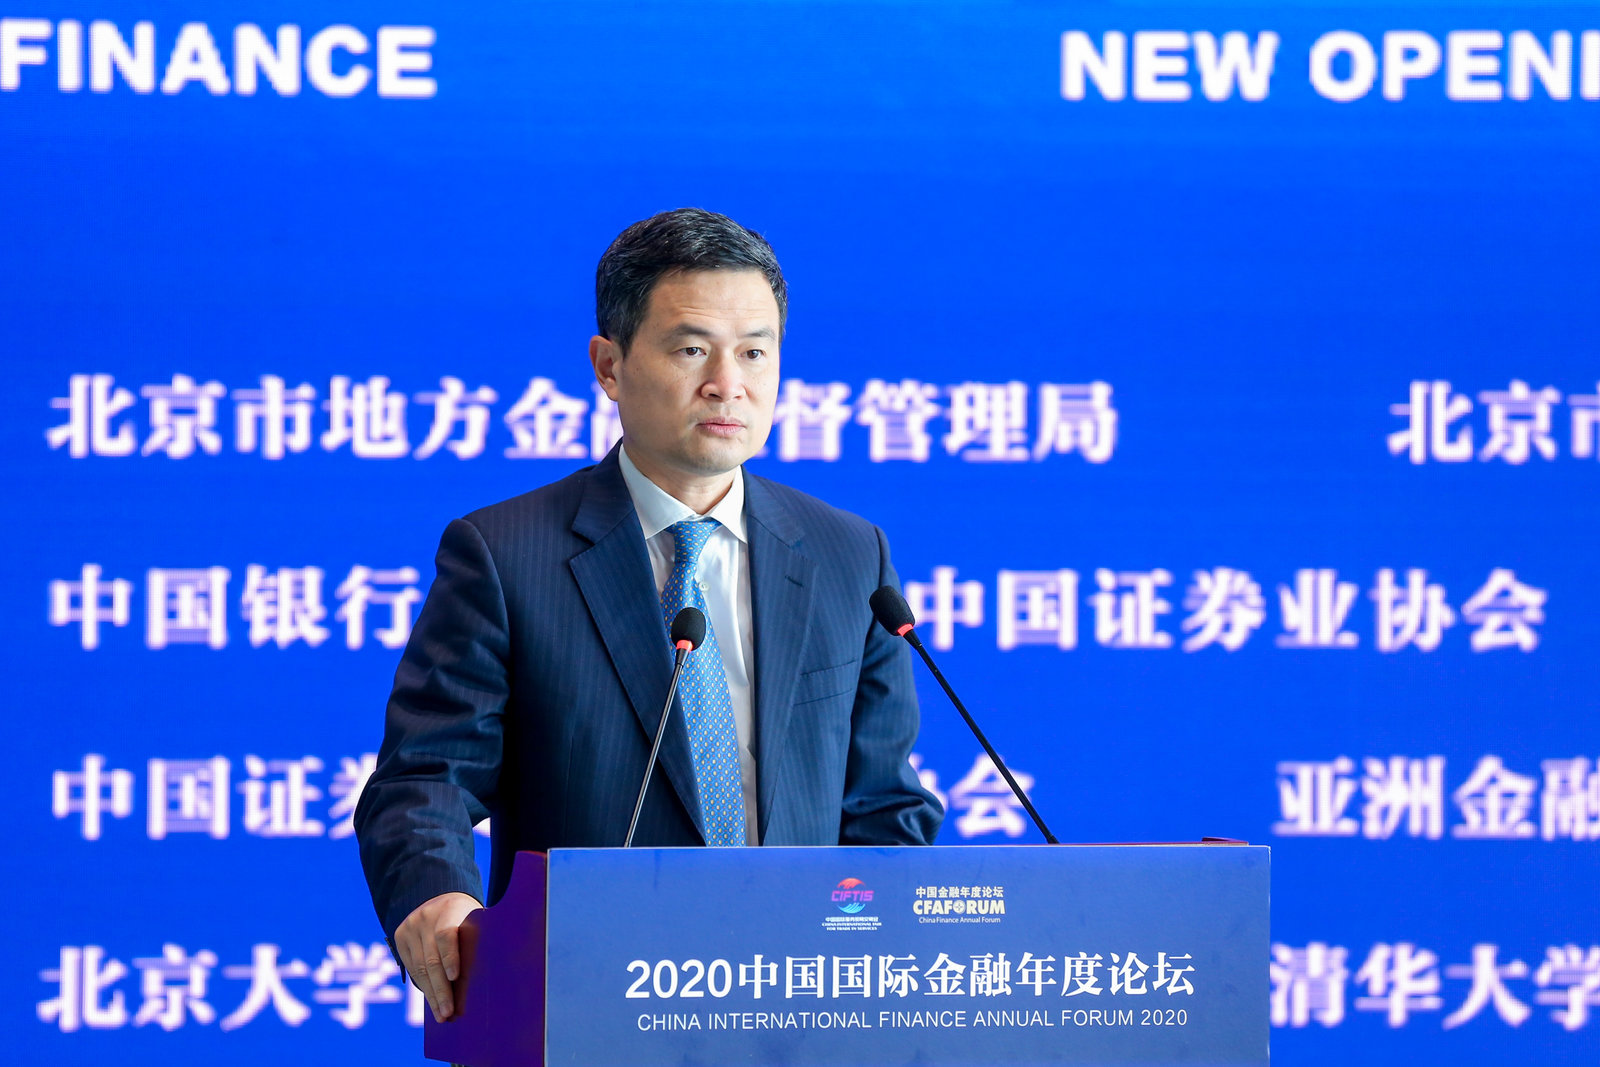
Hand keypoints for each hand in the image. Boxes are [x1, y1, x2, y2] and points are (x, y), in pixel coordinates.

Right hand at [394, 891, 480, 1021]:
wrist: (441, 896)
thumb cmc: (467, 916)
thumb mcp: (475, 920)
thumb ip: (475, 941)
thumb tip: (484, 980)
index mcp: (449, 908)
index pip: (446, 935)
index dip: (450, 957)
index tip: (455, 977)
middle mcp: (425, 917)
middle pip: (431, 958)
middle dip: (441, 989)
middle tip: (448, 1013)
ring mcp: (410, 926)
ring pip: (419, 968)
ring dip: (431, 994)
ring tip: (442, 1014)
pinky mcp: (400, 936)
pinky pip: (411, 967)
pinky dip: (423, 986)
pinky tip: (432, 1001)